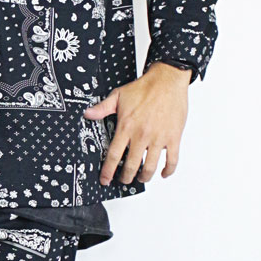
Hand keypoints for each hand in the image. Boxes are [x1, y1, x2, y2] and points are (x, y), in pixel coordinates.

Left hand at [82, 61, 192, 185]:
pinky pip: (172, 160)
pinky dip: (168, 171)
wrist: (166, 81)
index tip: (105, 180)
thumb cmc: (144, 88)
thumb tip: (87, 114)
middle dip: (126, 177)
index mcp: (126, 127)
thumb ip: (102, 108)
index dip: (108, 171)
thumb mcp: (118, 96)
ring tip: (141, 178)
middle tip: (124, 180)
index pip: (114, 155)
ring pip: (151, 167)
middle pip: (132, 165)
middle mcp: (142, 135)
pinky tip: (163, 173)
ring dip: (145, 177)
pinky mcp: (173, 138)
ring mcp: (158, 138)